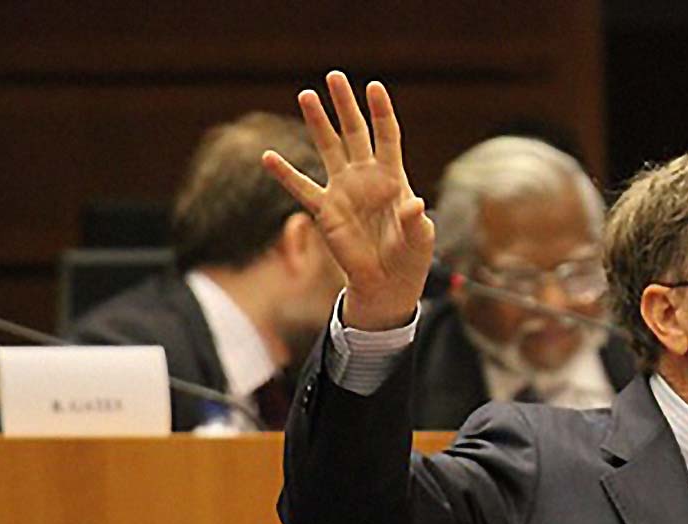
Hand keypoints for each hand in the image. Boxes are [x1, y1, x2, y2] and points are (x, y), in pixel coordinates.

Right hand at [262, 71, 433, 330]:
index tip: (374, 86)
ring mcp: (344, 190)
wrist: (387, 283)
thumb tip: (414, 205)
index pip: (387, 136)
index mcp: (394, 177)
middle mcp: (367, 177)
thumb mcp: (419, 241)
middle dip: (345, 105)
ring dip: (318, 123)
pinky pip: (302, 188)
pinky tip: (268, 157)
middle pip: (355, 132)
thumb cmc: (409, 258)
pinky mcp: (326, 211)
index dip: (381, 112)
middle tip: (334, 76)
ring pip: (328, 149)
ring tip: (306, 95)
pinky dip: (285, 174)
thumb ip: (415, 221)